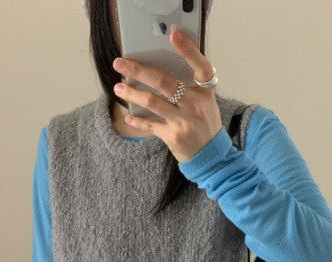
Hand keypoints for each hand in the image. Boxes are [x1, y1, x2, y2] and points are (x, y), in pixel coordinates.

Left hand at [112, 28, 221, 162]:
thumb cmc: (205, 126)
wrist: (211, 156)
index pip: (200, 66)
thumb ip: (190, 88)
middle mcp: (195, 105)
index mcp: (205, 93)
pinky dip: (138, 121)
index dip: (189, 50)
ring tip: (119, 87)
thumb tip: (160, 72)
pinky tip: (128, 116)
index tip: (174, 34)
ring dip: (132, 93)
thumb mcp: (205, 104)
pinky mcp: (173, 136)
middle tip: (119, 63)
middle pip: (163, 82)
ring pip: (152, 102)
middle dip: (138, 71)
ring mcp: (183, 121)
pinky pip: (150, 125)